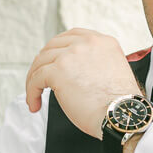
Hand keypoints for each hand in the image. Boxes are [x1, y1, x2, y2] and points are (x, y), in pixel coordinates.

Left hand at [25, 28, 140, 138]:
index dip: (58, 50)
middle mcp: (87, 43)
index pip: (72, 37)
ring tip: (35, 96)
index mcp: (103, 42)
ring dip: (34, 79)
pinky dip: (31, 92)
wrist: (121, 116)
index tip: (53, 63)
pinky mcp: (58, 71)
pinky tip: (34, 104)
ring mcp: (71, 55)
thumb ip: (96, 63)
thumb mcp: (113, 71)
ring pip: (41, 62)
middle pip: (53, 46)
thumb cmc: (119, 104)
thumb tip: (74, 72)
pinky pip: (36, 78)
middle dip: (43, 63)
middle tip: (39, 80)